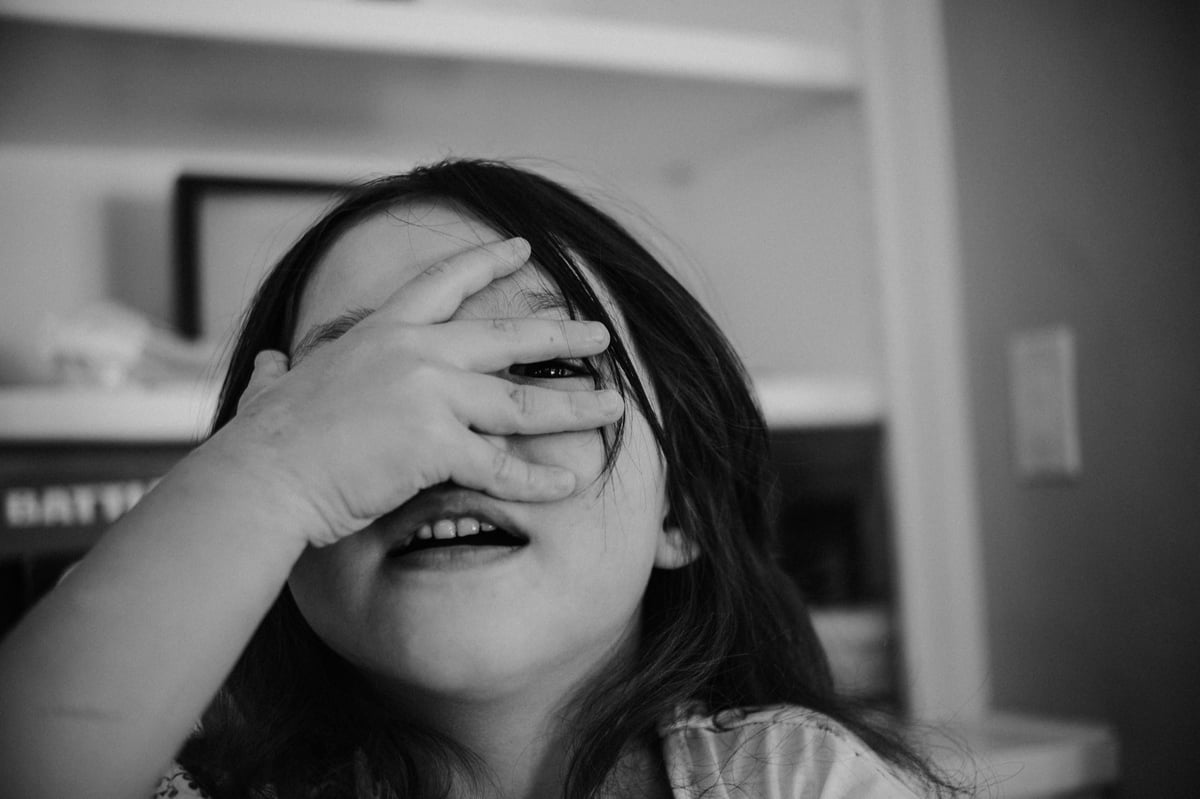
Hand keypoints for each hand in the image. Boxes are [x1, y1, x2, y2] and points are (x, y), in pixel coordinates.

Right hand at [211, 237, 623, 547]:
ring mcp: (430, 394)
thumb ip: (283, 373)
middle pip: (507, 337)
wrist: (262, 476)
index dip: (487, 262)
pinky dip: (539, 478)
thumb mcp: (277, 389)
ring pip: (521, 402)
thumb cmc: (265, 441)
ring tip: (614, 406)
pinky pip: (501, 464)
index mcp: (383, 331)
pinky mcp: (437, 443)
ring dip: (574, 405)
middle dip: (561, 336)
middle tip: (602, 335)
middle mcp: (414, 352)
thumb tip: (271, 365)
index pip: (443, 283)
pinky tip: (570, 482)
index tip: (524, 248)